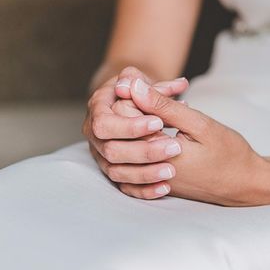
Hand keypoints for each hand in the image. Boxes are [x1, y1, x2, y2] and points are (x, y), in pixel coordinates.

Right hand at [83, 66, 188, 190]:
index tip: (159, 123)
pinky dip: (145, 190)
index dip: (130, 126)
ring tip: (171, 170)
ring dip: (145, 173)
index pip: (105, 124)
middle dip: (143, 151)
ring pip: (117, 172)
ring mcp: (102, 156)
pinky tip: (165, 188)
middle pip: (111, 151)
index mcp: (97, 110)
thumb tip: (133, 84)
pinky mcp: (114, 171)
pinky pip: (125, 187)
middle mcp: (95, 135)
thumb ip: (140, 80)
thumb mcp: (141, 78)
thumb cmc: (141, 88)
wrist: (136, 101)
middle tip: (174, 147)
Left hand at [122, 77, 269, 205]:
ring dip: (136, 125)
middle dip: (133, 107)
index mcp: (157, 151)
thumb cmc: (228, 153)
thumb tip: (134, 87)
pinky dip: (141, 144)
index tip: (155, 87)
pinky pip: (134, 164)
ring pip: (123, 146)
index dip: (134, 94)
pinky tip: (158, 133)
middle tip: (159, 96)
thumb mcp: (199, 124)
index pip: (123, 115)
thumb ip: (164, 107)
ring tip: (160, 114)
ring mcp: (150, 180)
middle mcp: (148, 169)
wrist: (245, 184)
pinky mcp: (155, 184)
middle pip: (118, 131)